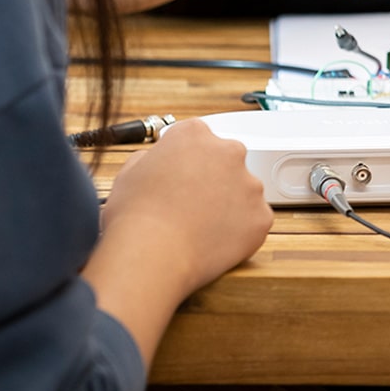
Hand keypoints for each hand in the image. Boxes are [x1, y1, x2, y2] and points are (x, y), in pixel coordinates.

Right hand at [101, 119, 272, 294]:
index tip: (180, 179)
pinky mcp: (260, 216)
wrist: (150, 256)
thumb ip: (150, 158)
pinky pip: (254, 221)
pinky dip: (240, 232)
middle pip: (226, 161)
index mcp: (195, 134)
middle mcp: (229, 151)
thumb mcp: (129, 172)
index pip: (197, 139)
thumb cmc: (134, 217)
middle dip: (212, 180)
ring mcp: (250, 184)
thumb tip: (158, 163)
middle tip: (190, 207)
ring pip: (244, 191)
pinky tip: (214, 244)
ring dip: (229, 205)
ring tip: (199, 229)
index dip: (186, 161)